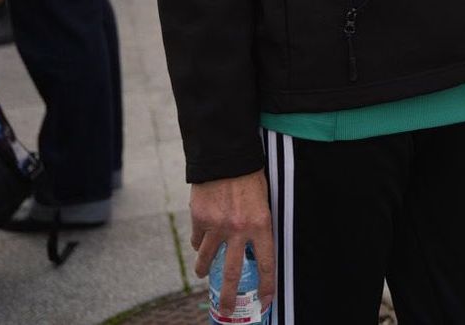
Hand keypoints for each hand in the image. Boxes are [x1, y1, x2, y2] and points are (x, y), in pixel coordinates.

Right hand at [190, 170, 275, 315]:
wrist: (226, 156)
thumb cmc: (250, 176)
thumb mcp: (264, 200)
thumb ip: (258, 224)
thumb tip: (251, 245)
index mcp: (261, 224)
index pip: (266, 263)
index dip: (267, 286)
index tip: (265, 302)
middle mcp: (238, 229)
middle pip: (231, 272)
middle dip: (229, 296)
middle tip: (227, 309)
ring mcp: (217, 226)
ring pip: (207, 258)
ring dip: (203, 269)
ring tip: (202, 274)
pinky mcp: (200, 218)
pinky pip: (198, 239)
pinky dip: (199, 243)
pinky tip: (200, 244)